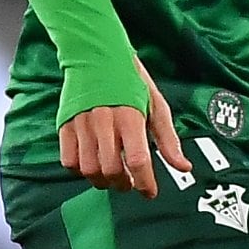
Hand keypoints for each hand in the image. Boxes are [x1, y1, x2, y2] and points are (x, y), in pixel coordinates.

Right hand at [58, 57, 191, 197]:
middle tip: (130, 183)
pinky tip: (93, 165)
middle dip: (124, 184)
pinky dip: (81, 171)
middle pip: (111, 170)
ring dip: (103, 181)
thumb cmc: (130, 81)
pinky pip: (68, 161)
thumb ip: (168, 139)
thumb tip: (183, 167)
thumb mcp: (156, 105)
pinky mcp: (65, 126)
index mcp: (130, 116)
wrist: (96, 56)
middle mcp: (104, 121)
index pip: (137, 160)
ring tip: (113, 176)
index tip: (150, 193)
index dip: (145, 182)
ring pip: (89, 170)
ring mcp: (81, 124)